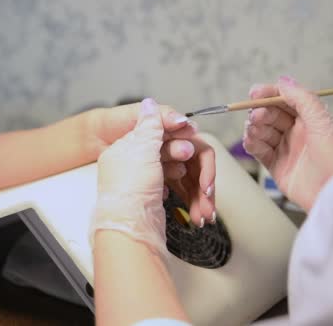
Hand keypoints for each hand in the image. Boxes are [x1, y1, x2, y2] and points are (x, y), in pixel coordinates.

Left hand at [90, 98, 215, 257]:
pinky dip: (191, 202)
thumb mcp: (141, 149)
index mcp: (130, 147)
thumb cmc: (130, 189)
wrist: (126, 229)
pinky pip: (179, 193)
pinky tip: (198, 213)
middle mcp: (137, 162)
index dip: (183, 141)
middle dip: (198, 175)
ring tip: (206, 212)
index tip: (194, 152)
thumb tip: (149, 103)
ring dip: (199, 194)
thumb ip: (150, 125)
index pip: (166, 135)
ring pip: (183, 178)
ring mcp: (146, 181)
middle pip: (180, 158)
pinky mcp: (154, 197)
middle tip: (206, 190)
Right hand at [243, 76, 332, 210]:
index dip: (269, 94)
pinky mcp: (276, 165)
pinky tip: (251, 141)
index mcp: (309, 119)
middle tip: (257, 115)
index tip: (255, 92)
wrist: (330, 193)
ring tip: (254, 129)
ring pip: (261, 131)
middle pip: (270, 115)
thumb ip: (302, 99)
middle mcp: (296, 132)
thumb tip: (284, 81)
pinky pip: (258, 150)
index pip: (284, 99)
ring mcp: (285, 148)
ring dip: (254, 128)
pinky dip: (251, 144)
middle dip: (260, 112)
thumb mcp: (321, 122)